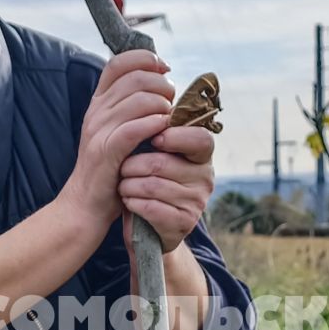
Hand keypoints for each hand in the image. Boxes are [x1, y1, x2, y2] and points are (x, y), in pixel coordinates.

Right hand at [58, 49, 173, 234]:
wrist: (85, 205)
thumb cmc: (109, 170)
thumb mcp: (116, 132)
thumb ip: (131, 109)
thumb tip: (161, 84)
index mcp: (98, 103)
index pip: (118, 62)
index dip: (145, 59)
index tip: (164, 69)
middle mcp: (96, 112)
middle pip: (134, 78)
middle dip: (161, 85)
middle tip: (171, 101)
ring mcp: (99, 130)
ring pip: (138, 100)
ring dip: (162, 106)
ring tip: (169, 119)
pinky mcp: (107, 151)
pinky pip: (135, 127)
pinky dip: (155, 125)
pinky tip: (163, 131)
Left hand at [117, 119, 214, 253]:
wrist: (147, 229)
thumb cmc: (148, 182)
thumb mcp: (155, 154)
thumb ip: (157, 132)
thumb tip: (144, 100)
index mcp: (201, 155)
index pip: (200, 139)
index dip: (175, 137)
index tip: (154, 139)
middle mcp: (205, 178)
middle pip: (162, 163)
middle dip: (133, 165)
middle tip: (123, 169)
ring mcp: (196, 202)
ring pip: (152, 185)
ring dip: (128, 185)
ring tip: (123, 185)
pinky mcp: (183, 223)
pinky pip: (150, 207)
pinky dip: (132, 203)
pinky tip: (128, 201)